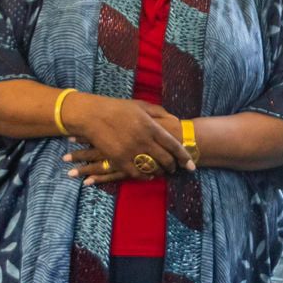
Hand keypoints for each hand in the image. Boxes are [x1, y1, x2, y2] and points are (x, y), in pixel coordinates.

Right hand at [64, 95, 192, 183]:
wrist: (91, 114)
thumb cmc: (117, 108)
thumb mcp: (140, 105)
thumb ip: (159, 112)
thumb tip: (175, 120)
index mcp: (150, 126)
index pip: (173, 145)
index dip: (184, 157)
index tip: (191, 166)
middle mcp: (143, 140)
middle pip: (165, 159)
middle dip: (172, 166)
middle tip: (174, 169)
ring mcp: (131, 151)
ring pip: (152, 168)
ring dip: (159, 172)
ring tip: (162, 172)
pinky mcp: (119, 159)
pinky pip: (136, 173)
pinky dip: (144, 176)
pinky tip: (148, 176)